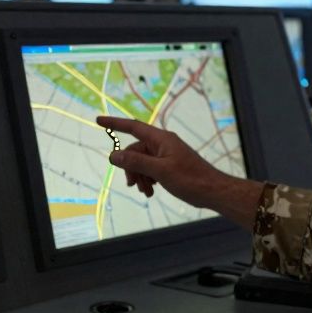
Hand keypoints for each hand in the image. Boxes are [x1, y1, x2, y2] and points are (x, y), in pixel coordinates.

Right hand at [97, 116, 263, 226]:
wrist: (212, 191)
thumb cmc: (190, 179)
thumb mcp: (160, 171)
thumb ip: (136, 163)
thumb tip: (113, 155)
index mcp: (161, 139)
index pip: (133, 127)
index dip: (115, 123)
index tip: (98, 120)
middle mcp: (162, 144)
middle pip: (135, 151)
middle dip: (131, 168)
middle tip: (133, 185)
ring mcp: (166, 155)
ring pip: (142, 162)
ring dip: (140, 177)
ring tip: (146, 192)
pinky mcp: (170, 166)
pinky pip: (151, 169)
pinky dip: (148, 179)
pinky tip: (151, 191)